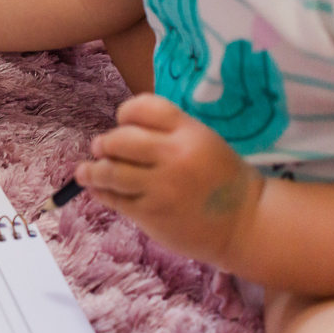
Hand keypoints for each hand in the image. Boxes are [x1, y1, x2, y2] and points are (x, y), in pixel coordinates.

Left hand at [75, 94, 263, 266]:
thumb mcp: (204, 143)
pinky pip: (115, 199)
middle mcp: (174, 156)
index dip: (127, 112)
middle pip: (120, 140)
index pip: (145, 108)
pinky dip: (101, 192)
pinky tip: (98, 190)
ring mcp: (161, 186)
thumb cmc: (223, 181)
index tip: (122, 121)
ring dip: (92, 171)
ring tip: (85, 172)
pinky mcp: (151, 213)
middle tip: (100, 148)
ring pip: (111, 172)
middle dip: (105, 144)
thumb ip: (168, 134)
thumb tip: (120, 132)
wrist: (247, 224)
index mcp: (190, 132)